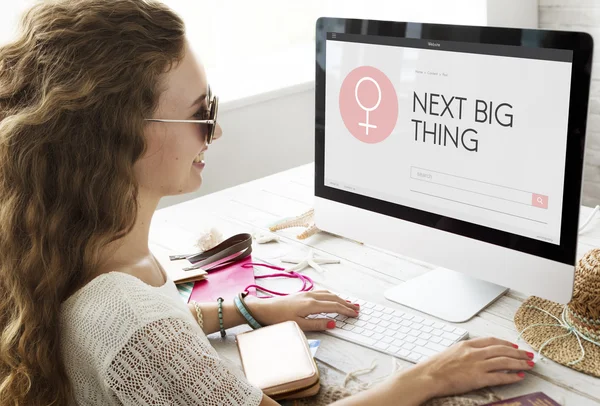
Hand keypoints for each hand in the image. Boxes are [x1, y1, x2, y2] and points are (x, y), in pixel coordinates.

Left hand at [244, 289, 359, 330]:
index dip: (346, 310)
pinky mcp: (302, 294)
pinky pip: (321, 292)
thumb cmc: (279, 318)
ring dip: (340, 298)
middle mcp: (311, 296)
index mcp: (311, 304)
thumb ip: (318, 324)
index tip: (355, 314)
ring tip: (349, 303)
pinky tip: (332, 297)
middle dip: (346, 303)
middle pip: (334, 298)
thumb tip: (333, 323)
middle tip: (357, 309)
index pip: (334, 306)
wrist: (264, 309)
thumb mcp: (299, 325)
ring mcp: (307, 293)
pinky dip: (331, 295)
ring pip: (328, 294)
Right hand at [411, 337, 534, 397]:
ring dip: (520, 363)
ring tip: (530, 365)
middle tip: (529, 355)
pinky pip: (500, 377)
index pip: (492, 341)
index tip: (514, 347)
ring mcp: (477, 365)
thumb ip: (464, 351)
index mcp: (467, 344)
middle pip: (502, 350)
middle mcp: (474, 353)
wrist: (429, 376)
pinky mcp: (478, 378)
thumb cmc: (435, 366)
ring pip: (505, 362)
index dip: (506, 343)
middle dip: (518, 353)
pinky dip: (512, 377)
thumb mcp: (451, 352)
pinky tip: (520, 377)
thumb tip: (475, 353)